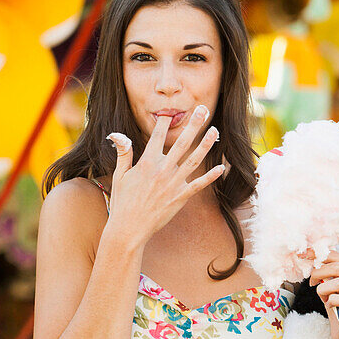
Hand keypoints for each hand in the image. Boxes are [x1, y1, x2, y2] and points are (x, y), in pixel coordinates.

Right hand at [105, 105, 224, 245]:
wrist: (129, 228)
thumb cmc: (123, 202)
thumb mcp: (120, 175)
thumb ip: (123, 153)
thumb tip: (117, 134)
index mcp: (146, 162)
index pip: (157, 136)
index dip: (164, 123)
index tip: (171, 112)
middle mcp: (162, 170)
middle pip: (181, 142)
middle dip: (193, 124)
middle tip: (202, 109)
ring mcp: (173, 184)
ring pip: (194, 160)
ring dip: (206, 144)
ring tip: (215, 130)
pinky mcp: (180, 197)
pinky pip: (198, 185)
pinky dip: (210, 177)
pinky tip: (221, 167)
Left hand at [304, 249, 338, 338]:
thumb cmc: (338, 307)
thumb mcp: (332, 286)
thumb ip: (326, 273)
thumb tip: (310, 257)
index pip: (337, 256)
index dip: (317, 255)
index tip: (303, 256)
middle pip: (337, 267)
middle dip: (318, 273)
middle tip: (312, 282)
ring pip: (338, 282)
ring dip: (323, 290)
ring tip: (324, 297)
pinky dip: (330, 301)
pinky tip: (330, 306)